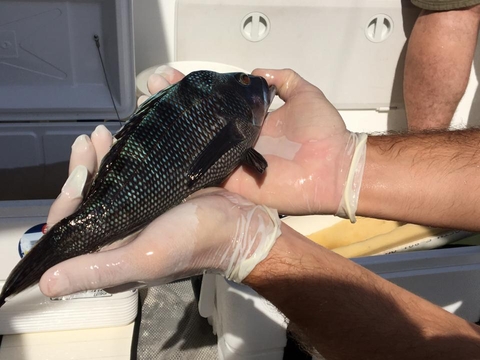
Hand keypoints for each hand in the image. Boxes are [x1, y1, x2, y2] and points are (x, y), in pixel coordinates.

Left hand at [41, 107, 279, 295]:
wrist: (242, 223)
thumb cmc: (195, 242)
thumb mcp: (146, 259)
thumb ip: (98, 271)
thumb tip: (45, 284)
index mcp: (111, 255)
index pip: (71, 229)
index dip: (67, 200)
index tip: (80, 172)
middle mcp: (119, 234)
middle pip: (86, 200)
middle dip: (84, 169)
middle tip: (91, 140)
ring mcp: (137, 211)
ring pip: (106, 183)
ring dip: (101, 157)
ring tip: (104, 132)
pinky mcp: (155, 193)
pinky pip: (130, 171)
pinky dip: (124, 153)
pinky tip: (123, 135)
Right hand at [146, 67, 366, 219]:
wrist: (334, 168)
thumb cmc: (324, 133)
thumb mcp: (305, 94)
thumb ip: (282, 79)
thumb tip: (256, 72)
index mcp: (247, 120)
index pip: (213, 101)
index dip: (191, 89)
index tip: (170, 76)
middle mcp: (234, 139)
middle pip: (196, 122)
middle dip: (171, 106)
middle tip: (151, 91)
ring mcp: (231, 161)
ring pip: (192, 146)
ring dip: (169, 130)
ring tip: (146, 111)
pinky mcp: (231, 180)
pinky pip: (202, 172)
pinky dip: (180, 163)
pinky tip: (159, 146)